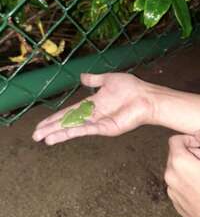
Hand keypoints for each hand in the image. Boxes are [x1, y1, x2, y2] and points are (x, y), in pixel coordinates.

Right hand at [32, 72, 153, 144]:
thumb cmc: (131, 88)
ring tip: (43, 139)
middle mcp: (93, 115)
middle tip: (35, 135)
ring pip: (73, 128)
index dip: (55, 117)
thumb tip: (82, 77)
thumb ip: (94, 80)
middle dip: (51, 128)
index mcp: (92, 104)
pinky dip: (71, 133)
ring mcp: (98, 123)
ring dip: (58, 133)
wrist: (146, 96)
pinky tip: (59, 136)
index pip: (69, 112)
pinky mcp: (105, 128)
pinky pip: (85, 130)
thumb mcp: (108, 79)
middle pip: (67, 122)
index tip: (42, 123)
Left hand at [165, 132, 199, 216]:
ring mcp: (172, 192)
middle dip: (191, 153)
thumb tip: (199, 133)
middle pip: (175, 154)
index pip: (175, 140)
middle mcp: (170, 176)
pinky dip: (188, 181)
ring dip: (189, 167)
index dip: (190, 140)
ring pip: (177, 170)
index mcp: (179, 163)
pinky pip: (179, 184)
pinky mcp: (176, 204)